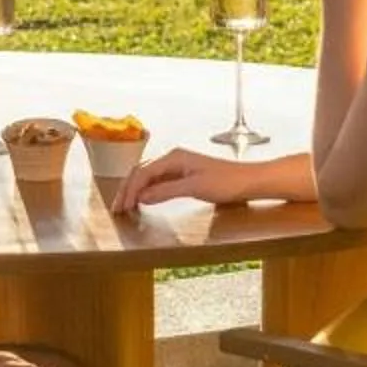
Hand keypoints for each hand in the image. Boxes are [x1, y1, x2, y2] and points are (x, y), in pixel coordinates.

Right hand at [111, 147, 278, 214]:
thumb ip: (166, 191)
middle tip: (118, 209)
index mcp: (174, 157)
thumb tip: (142, 196)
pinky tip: (143, 200)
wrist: (249, 181)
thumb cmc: (226, 182)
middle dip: (127, 189)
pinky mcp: (184, 175)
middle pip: (141, 172)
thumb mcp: (194, 188)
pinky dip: (147, 191)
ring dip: (135, 190)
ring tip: (125, 206)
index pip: (142, 173)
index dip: (130, 190)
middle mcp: (173, 158)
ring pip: (148, 176)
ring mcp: (179, 166)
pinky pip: (158, 181)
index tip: (122, 208)